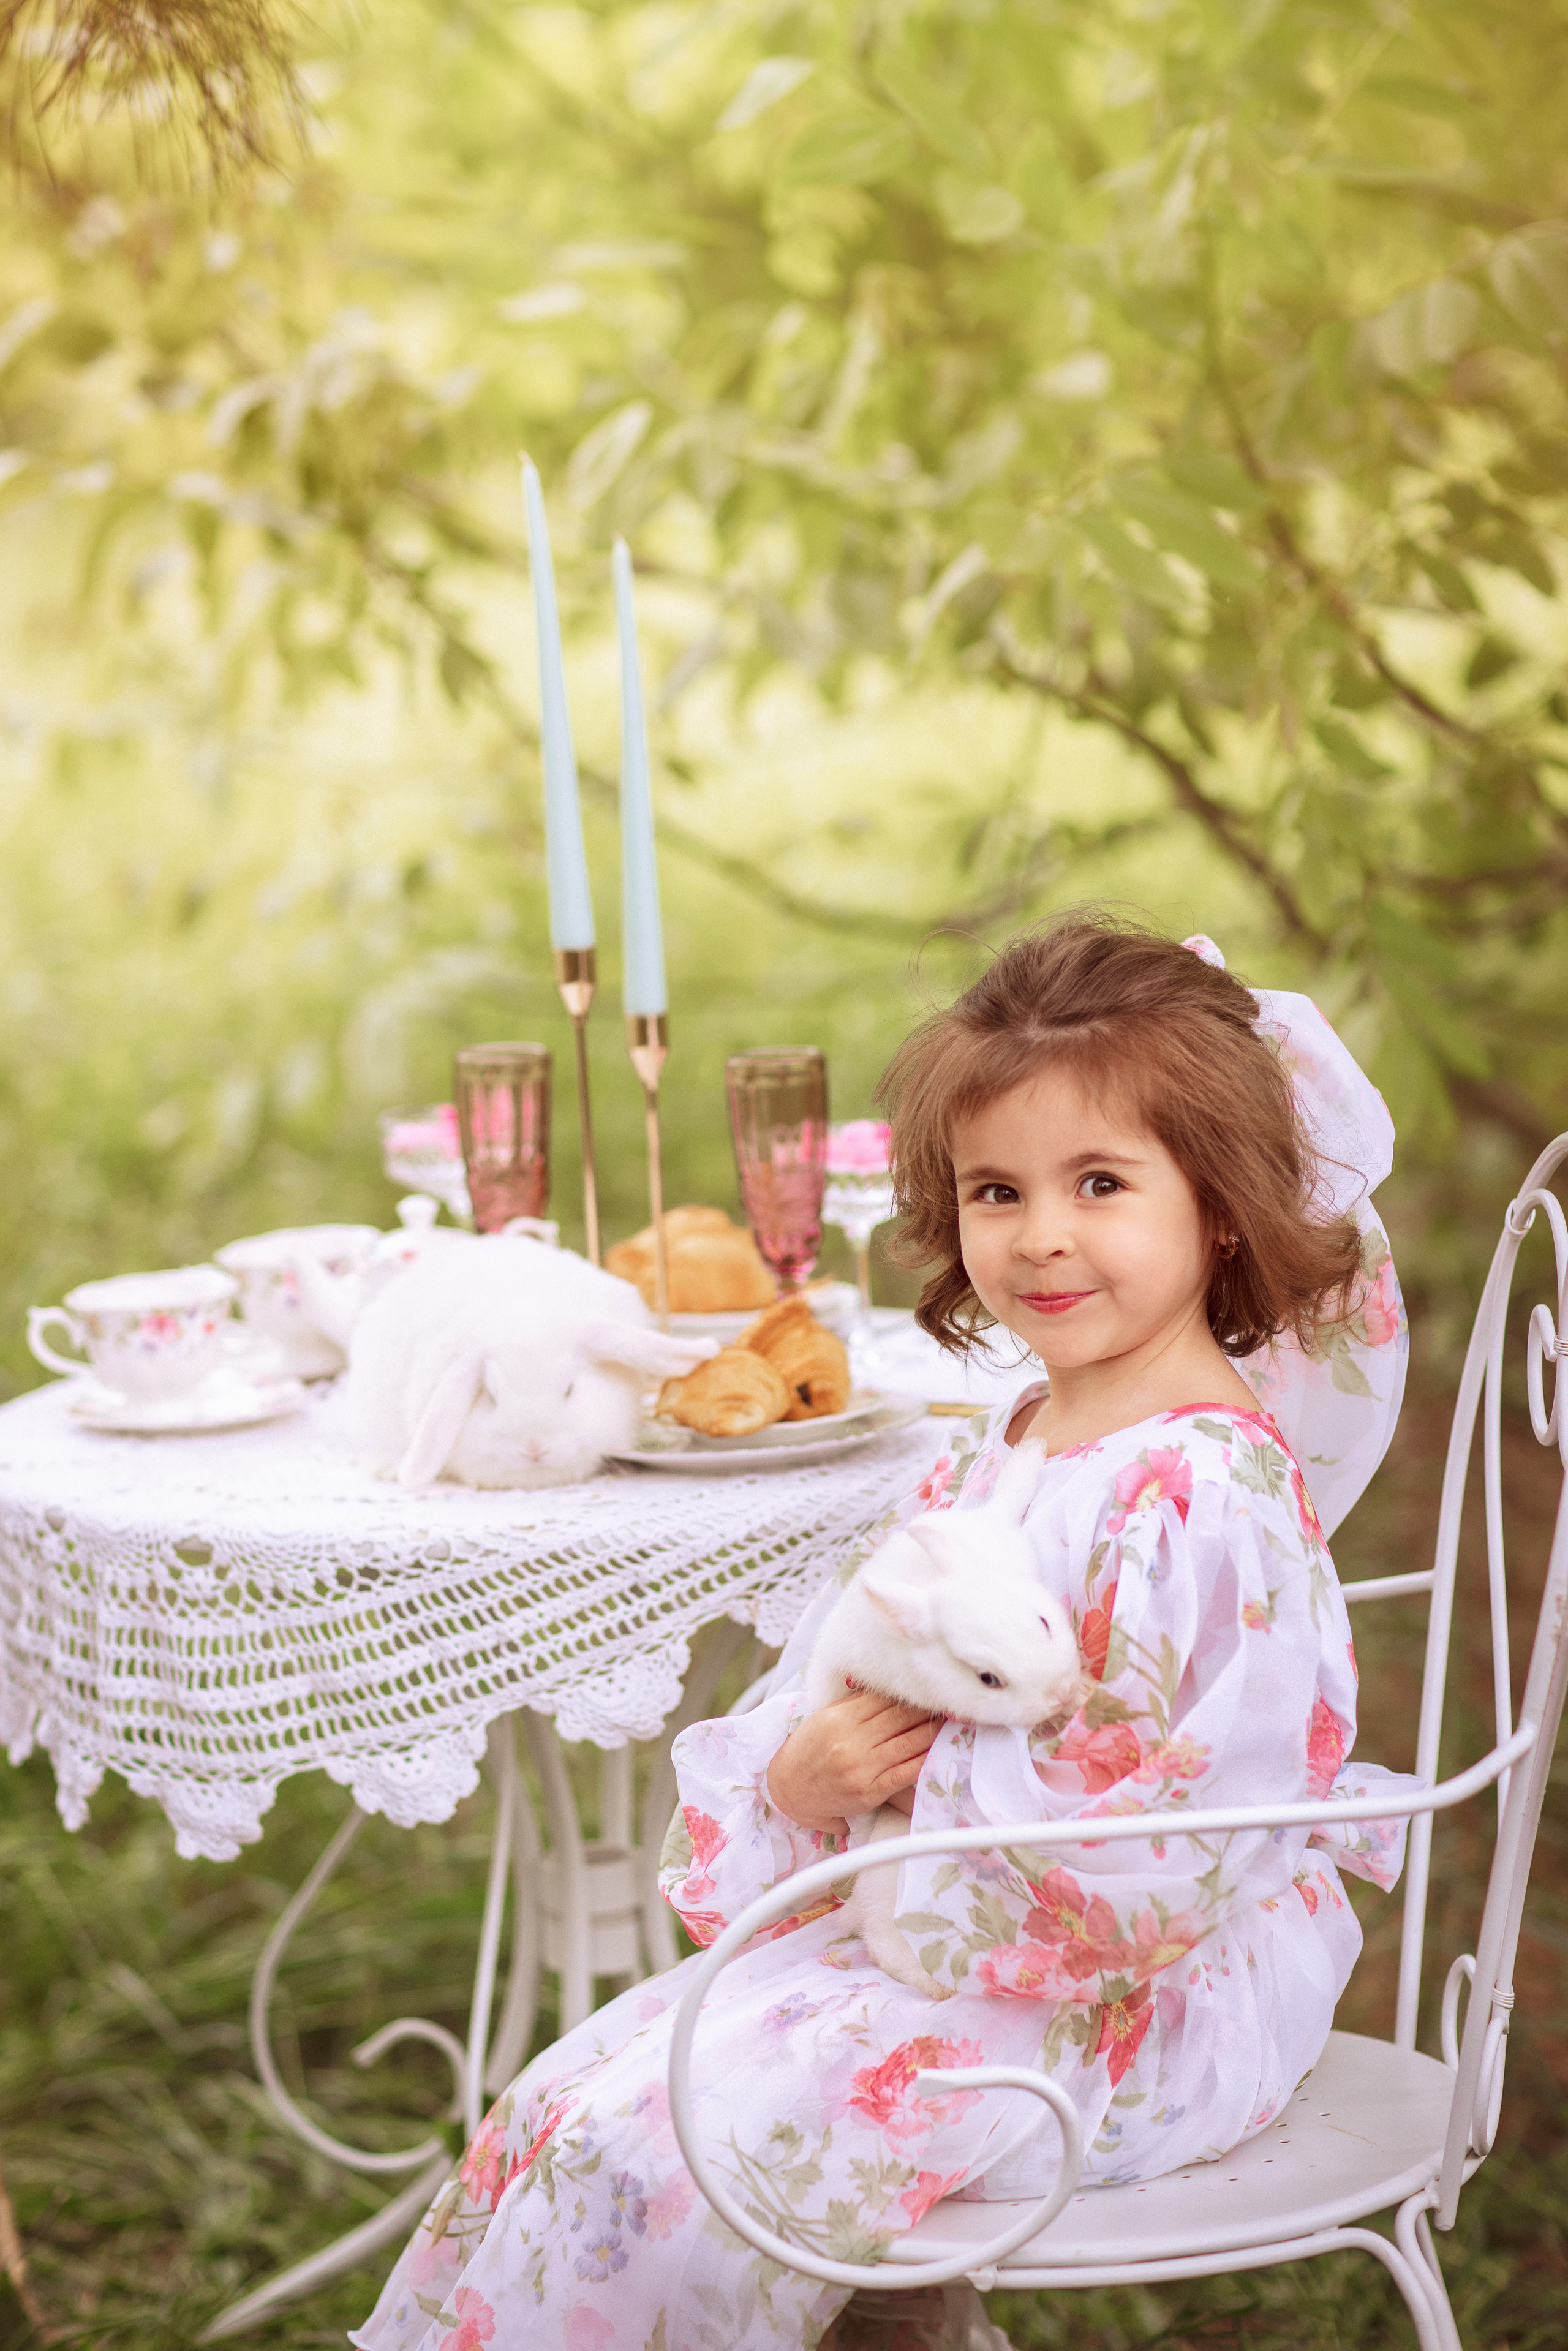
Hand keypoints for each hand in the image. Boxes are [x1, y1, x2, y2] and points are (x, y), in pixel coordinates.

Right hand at [765, 1691, 941, 1836]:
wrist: (787, 1789)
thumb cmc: (809, 1750)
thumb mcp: (825, 1718)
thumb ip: (855, 1703)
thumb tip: (890, 1686)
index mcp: (839, 1717)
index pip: (884, 1697)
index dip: (911, 1690)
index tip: (932, 1683)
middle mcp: (850, 1740)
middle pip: (900, 1717)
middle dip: (928, 1707)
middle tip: (952, 1698)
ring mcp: (861, 1767)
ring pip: (907, 1742)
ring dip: (934, 1731)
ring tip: (954, 1720)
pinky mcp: (869, 1791)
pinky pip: (905, 1773)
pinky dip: (926, 1761)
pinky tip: (941, 1752)